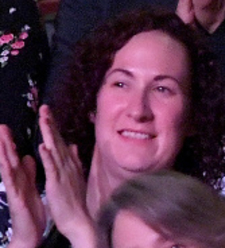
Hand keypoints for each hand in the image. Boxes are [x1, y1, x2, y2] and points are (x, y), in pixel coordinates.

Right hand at [0, 126, 44, 247]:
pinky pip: (16, 186)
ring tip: (2, 141)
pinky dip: (15, 174)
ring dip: (5, 155)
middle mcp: (15, 183)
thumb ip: (28, 172)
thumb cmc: (29, 211)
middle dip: (5, 143)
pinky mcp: (18, 200)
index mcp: (21, 178)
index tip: (7, 127)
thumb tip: (27, 157)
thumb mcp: (29, 187)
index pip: (15, 157)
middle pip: (9, 160)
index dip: (11, 143)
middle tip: (1, 126)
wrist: (30, 233)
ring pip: (9, 170)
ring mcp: (15, 191)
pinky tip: (15, 163)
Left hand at [38, 106, 93, 247]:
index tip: (48, 113)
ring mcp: (63, 173)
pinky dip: (48, 157)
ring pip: (54, 149)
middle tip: (45, 108)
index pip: (59, 141)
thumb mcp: (76, 176)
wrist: (80, 219)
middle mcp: (67, 164)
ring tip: (43, 119)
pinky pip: (52, 168)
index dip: (53, 126)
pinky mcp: (57, 183)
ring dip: (49, 134)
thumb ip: (74, 160)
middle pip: (57, 140)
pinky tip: (43, 147)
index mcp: (69, 163)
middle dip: (50, 124)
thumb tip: (73, 146)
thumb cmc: (75, 201)